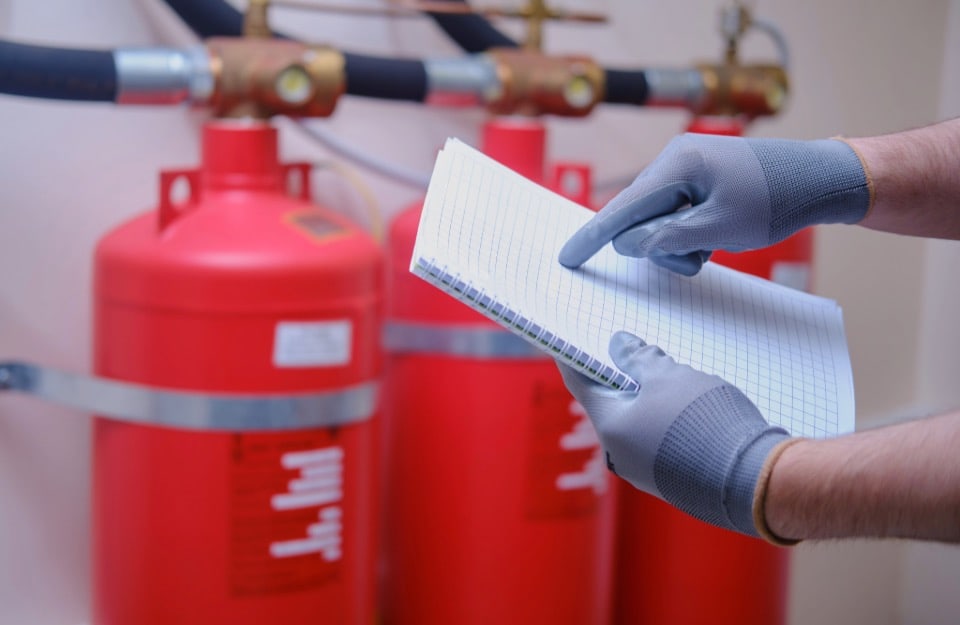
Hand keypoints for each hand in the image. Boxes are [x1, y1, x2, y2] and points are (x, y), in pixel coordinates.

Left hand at [558, 331, 791, 537]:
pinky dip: (666, 420)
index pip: (581, 383)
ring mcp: (647, 471)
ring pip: (640, 422)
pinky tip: (689, 406)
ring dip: (649, 398)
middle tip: (631, 349)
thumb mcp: (668, 376)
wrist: (754, 479)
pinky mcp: (673, 479)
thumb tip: (618, 344)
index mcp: (611, 427)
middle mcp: (621, 455)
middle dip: (622, 376)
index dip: (575, 358)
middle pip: (612, 404)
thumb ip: (639, 358)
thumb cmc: (703, 421)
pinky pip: (660, 441)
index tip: (569, 341)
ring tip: (670, 374)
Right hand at [559, 133, 871, 274]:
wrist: (819, 179)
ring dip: (678, 244)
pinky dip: (689, 236)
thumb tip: (630, 244)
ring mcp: (686, 171)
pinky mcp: (697, 183)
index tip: (567, 258)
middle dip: (659, 245)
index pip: (624, 208)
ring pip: (657, 222)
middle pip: (638, 217)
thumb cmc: (775, 200)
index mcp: (678, 166)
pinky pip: (674, 217)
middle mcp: (675, 162)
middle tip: (699, 253)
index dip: (593, 237)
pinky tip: (717, 235)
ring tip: (714, 245)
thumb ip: (669, 239)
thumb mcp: (720, 227)